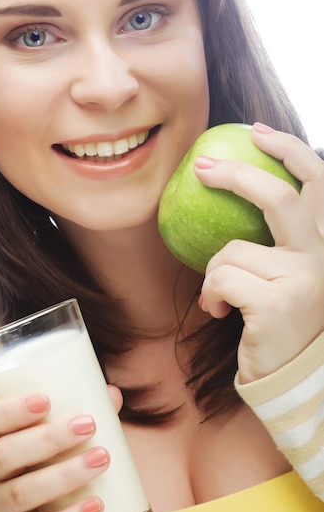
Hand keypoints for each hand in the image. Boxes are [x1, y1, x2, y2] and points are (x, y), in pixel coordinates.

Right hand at [0, 389, 119, 511]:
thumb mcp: (24, 435)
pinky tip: (96, 505)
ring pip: (24, 492)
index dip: (9, 411)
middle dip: (49, 438)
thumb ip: (62, 412)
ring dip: (66, 474)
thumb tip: (112, 394)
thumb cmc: (21, 459)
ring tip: (101, 457)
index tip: (45, 399)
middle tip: (88, 424)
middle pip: (5, 455)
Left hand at [195, 123, 323, 382]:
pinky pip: (220, 279)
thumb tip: (238, 190)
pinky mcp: (277, 303)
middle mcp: (322, 257)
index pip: (318, 181)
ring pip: (232, 249)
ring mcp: (304, 280)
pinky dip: (210, 293)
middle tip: (200, 167)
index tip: (256, 132)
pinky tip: (219, 312)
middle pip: (280, 198)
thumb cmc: (281, 323)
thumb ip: (276, 240)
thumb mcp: (286, 275)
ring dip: (214, 272)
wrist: (291, 379)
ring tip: (220, 296)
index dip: (289, 149)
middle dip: (236, 175)